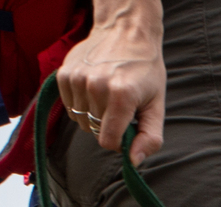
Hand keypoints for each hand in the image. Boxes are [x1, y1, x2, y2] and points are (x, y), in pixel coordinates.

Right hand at [57, 0, 165, 164]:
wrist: (126, 31)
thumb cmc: (146, 71)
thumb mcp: (157, 105)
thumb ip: (150, 137)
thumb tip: (134, 162)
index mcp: (121, 96)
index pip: (108, 142)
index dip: (119, 142)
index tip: (128, 127)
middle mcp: (95, 87)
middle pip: (94, 132)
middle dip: (108, 126)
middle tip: (120, 105)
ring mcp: (76, 79)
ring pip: (80, 121)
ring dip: (93, 116)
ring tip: (107, 95)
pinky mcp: (63, 75)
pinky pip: (69, 108)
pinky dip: (81, 105)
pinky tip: (93, 89)